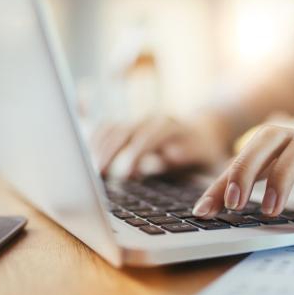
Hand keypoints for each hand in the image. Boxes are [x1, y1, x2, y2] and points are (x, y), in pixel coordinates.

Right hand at [92, 115, 226, 177]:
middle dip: (111, 151)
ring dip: (99, 148)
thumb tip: (169, 155)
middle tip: (98, 174)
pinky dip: (94, 141)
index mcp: (173, 127)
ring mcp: (140, 122)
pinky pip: (107, 128)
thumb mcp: (207, 157)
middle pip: (125, 130)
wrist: (206, 131)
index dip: (137, 152)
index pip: (150, 135)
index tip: (127, 173)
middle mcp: (153, 120)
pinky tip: (86, 158)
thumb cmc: (207, 152)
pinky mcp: (130, 127)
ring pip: (113, 128)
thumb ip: (189, 157)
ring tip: (90, 172)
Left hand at [192, 125, 293, 218]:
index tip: (204, 211)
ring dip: (284, 176)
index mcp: (284, 144)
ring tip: (271, 209)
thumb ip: (252, 188)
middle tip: (234, 204)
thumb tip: (208, 207)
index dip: (223, 180)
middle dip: (247, 168)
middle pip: (270, 137)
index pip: (246, 154)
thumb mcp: (289, 180)